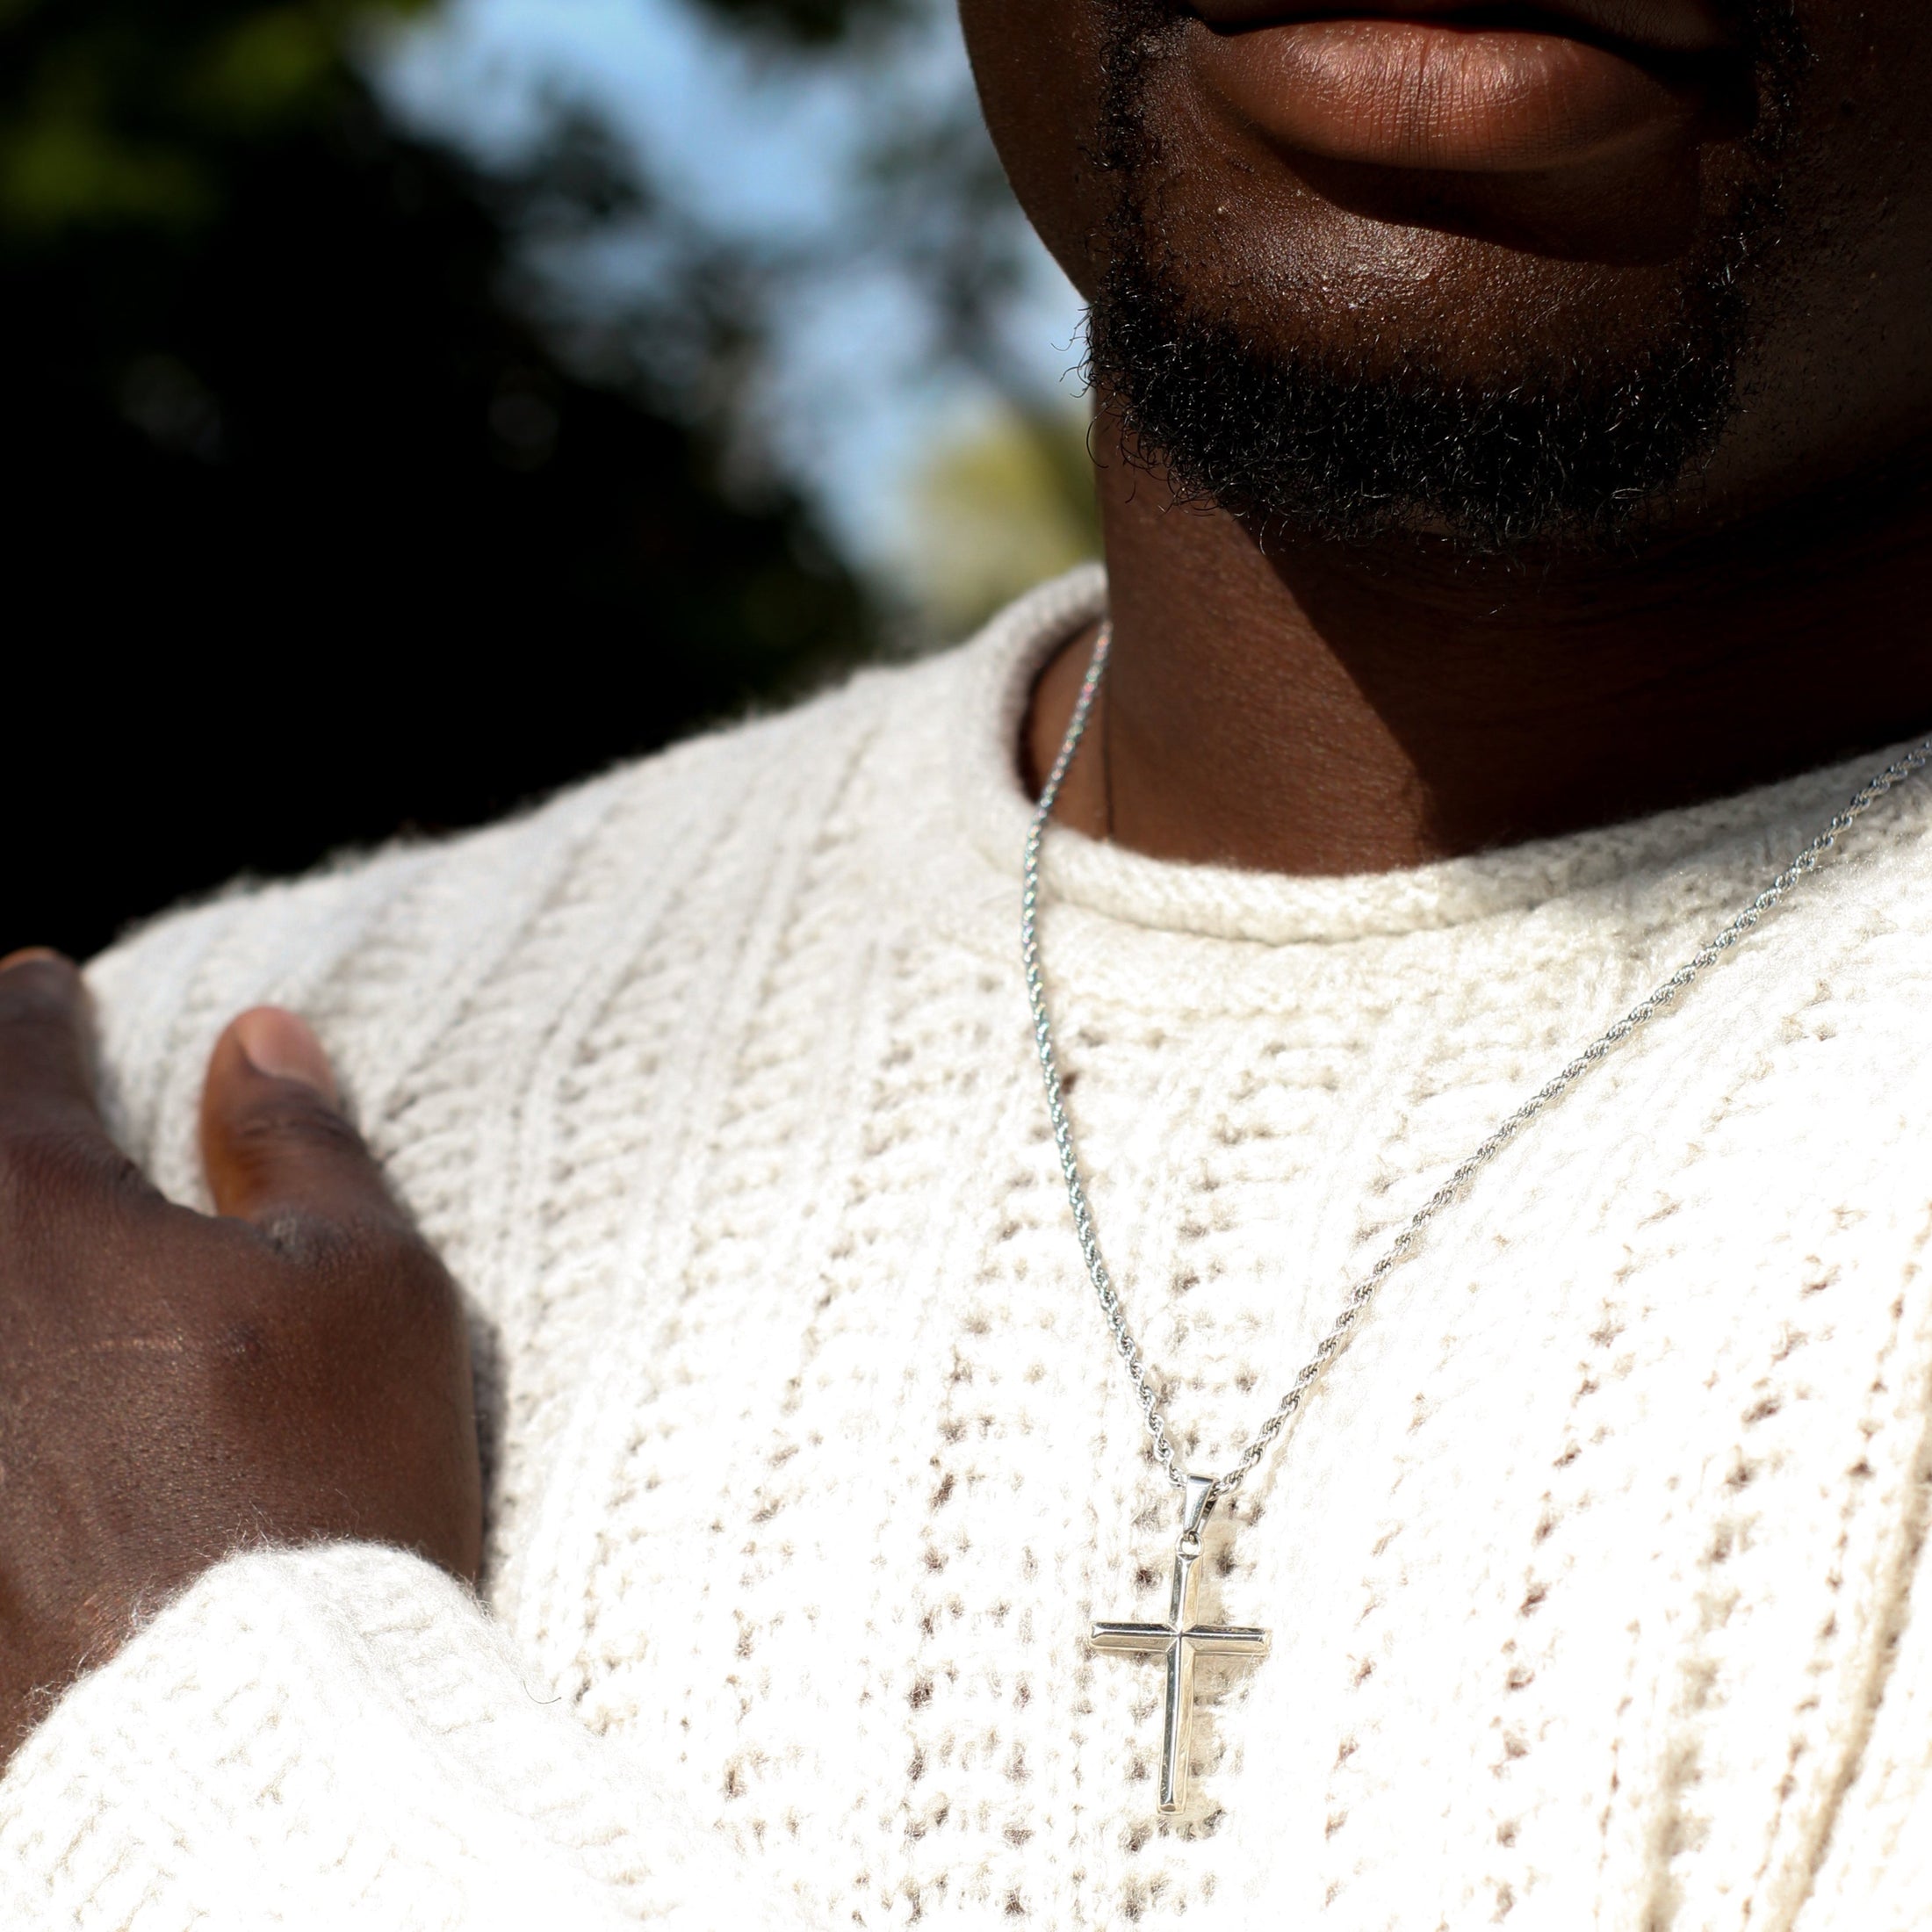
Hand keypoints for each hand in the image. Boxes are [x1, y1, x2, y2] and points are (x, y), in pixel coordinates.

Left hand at [0, 952, 480, 1765]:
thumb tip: (259, 1032)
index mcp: (43, 1215)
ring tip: (2, 1227)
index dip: (29, 1007)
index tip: (43, 984)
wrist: (232, 1743)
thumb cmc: (325, 1488)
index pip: (9, 1056)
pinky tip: (9, 1361)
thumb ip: (306, 1145)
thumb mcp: (370, 1286)